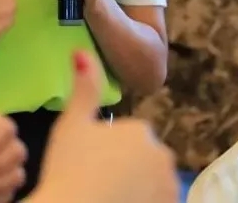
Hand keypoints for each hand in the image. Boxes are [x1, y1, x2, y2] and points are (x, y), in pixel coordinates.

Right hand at [28, 51, 179, 202]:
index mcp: (141, 130)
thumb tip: (82, 50)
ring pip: (152, 184)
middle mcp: (163, 155)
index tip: (88, 162)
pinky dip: (145, 201)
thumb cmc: (68, 168)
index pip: (128, 138)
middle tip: (96, 178)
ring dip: (138, 188)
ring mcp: (169, 186)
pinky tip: (120, 201)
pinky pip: (157, 201)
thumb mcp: (71, 123)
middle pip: (143, 160)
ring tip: (108, 195)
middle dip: (126, 167)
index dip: (106, 150)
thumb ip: (84, 87)